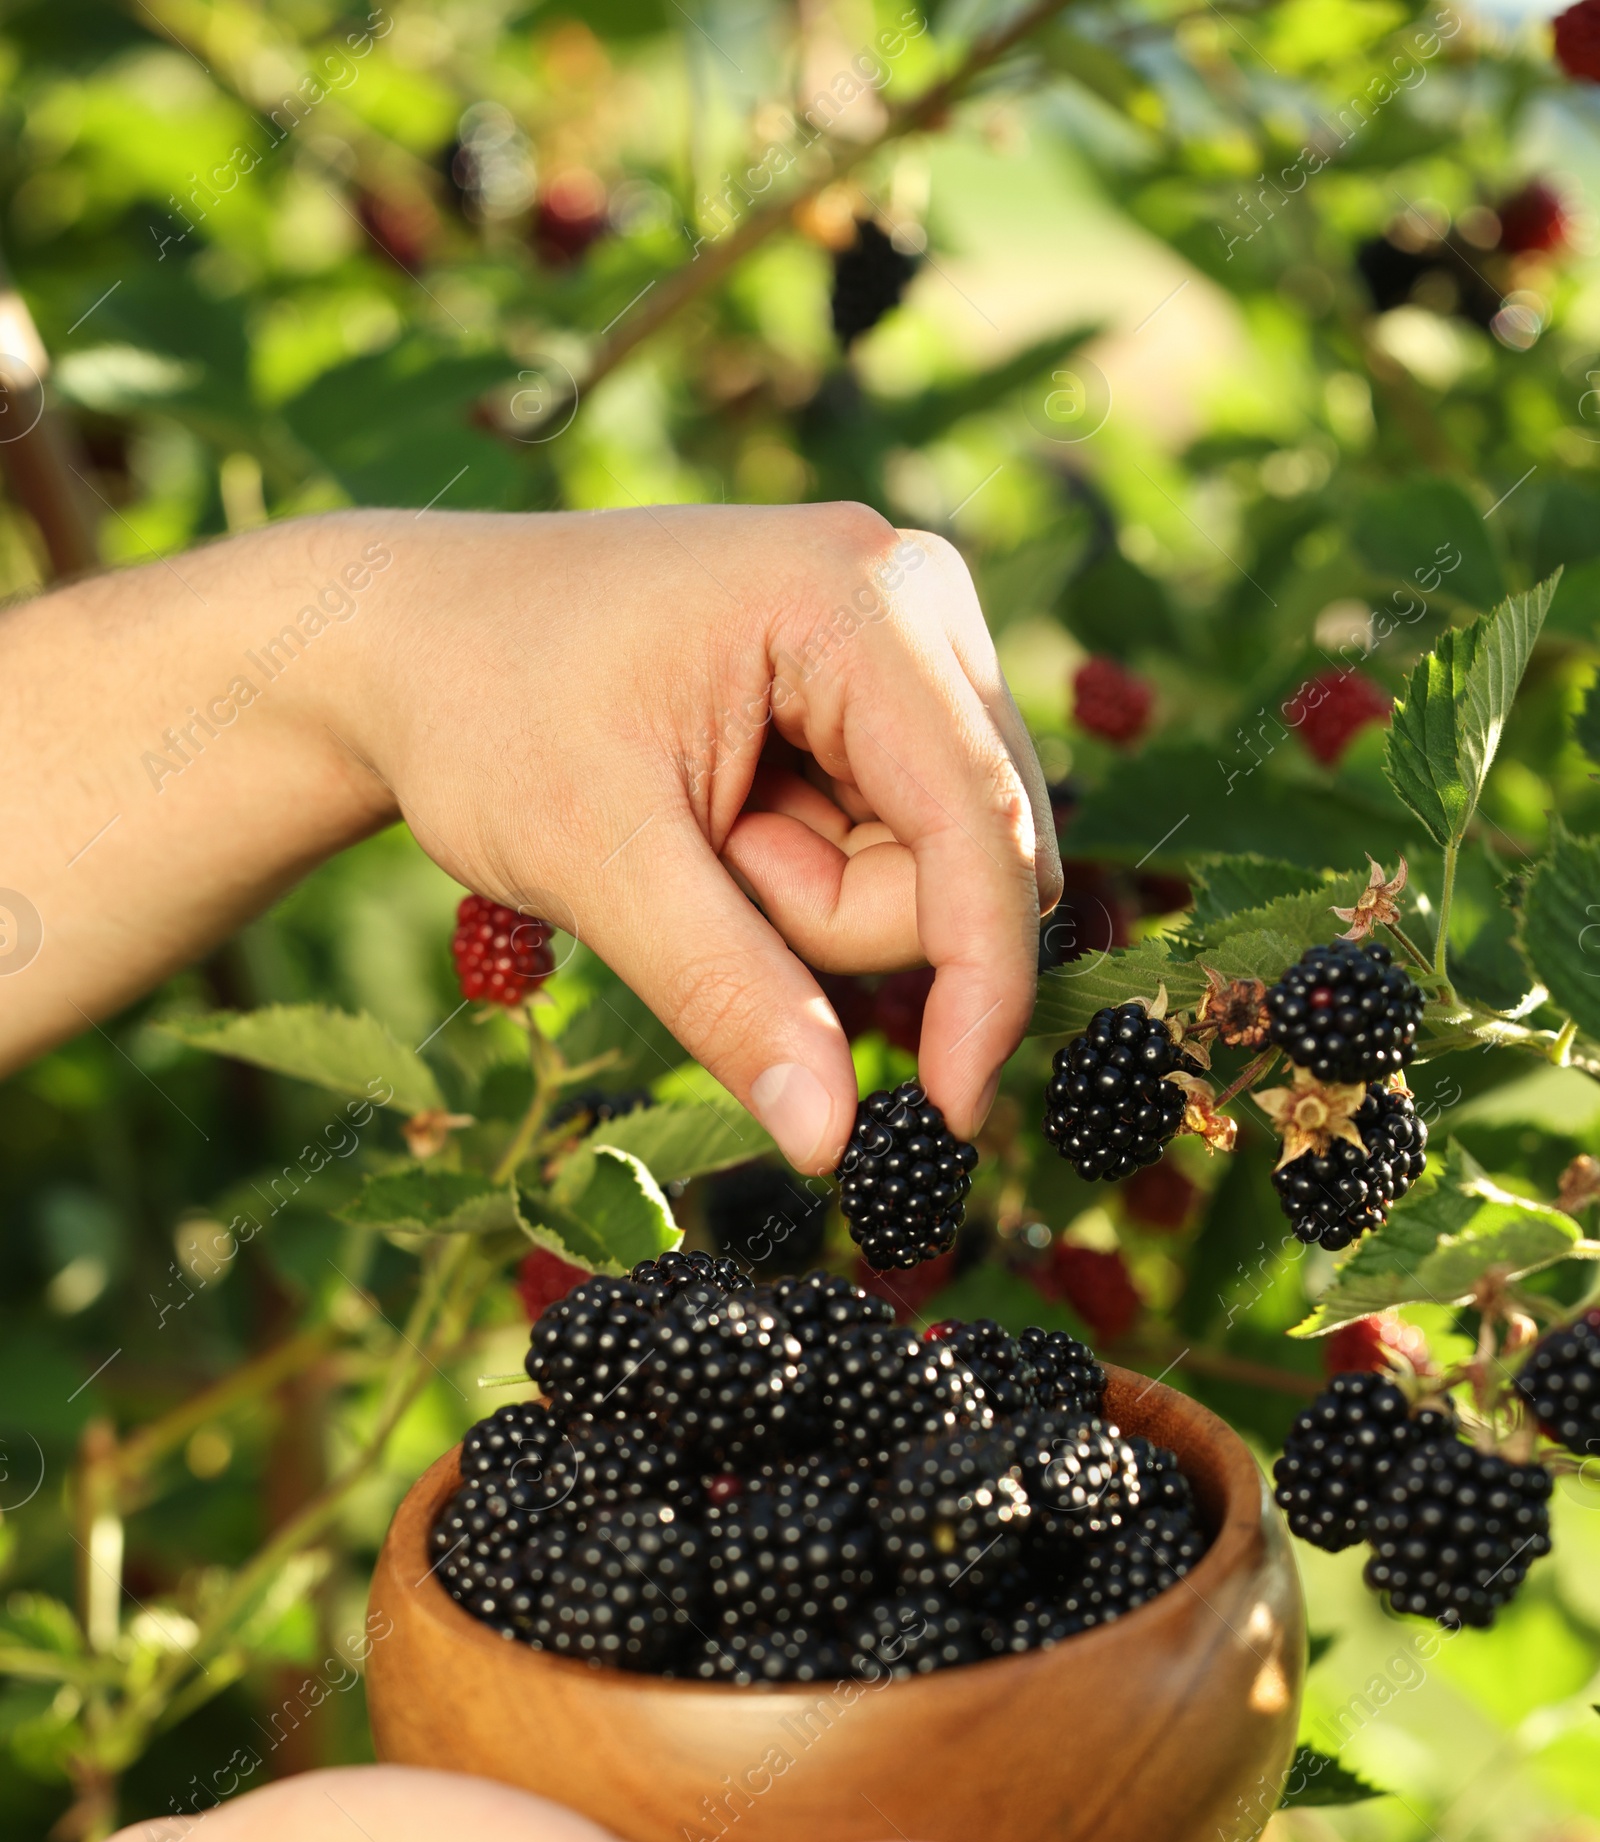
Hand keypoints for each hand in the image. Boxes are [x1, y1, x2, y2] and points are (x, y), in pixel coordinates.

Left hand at [0, 505, 1057, 1164]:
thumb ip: (729, 998)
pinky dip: (808, 872)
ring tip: (690, 831)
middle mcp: (911, 594)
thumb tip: (832, 1145)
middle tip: (692, 864)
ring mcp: (902, 633)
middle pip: (965, 850)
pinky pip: (895, 843)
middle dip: (830, 913)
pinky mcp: (878, 681)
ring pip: (931, 862)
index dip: (984, 981)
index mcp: (859, 595)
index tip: (954, 1115)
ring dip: (810, 898)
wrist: (405, 639)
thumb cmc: (482, 715)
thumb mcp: (600, 867)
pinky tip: (720, 818)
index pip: (981, 822)